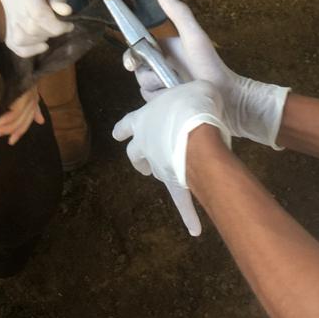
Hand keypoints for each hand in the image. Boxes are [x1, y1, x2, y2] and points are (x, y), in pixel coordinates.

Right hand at [0, 0, 73, 57]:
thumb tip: (64, 13)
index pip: (37, 13)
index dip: (56, 24)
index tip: (69, 25)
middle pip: (28, 27)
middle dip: (50, 31)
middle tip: (63, 26)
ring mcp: (6, 9)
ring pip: (17, 37)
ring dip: (38, 40)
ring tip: (51, 32)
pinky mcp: (7, 17)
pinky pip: (11, 41)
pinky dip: (26, 48)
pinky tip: (42, 45)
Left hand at [0, 9, 44, 144]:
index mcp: (15, 61)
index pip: (22, 95)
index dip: (11, 115)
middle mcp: (24, 68)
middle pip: (27, 104)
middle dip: (13, 123)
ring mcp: (23, 71)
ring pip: (31, 104)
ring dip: (21, 123)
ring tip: (5, 138)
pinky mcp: (19, 72)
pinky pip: (31, 97)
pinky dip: (30, 115)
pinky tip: (23, 129)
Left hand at [111, 79, 228, 235]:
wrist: (196, 129)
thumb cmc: (192, 103)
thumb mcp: (194, 88)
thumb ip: (191, 95)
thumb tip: (201, 97)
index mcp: (144, 118)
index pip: (127, 124)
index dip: (123, 129)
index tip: (117, 135)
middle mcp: (145, 143)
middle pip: (134, 154)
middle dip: (138, 158)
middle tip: (143, 162)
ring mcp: (158, 165)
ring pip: (153, 172)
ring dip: (158, 174)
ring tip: (168, 177)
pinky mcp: (174, 183)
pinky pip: (181, 201)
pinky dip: (187, 215)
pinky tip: (194, 229)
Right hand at [123, 0, 288, 147]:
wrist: (231, 101)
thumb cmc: (211, 66)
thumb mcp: (194, 37)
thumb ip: (178, 13)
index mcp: (166, 49)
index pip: (138, 50)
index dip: (131, 57)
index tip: (132, 64)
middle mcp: (164, 67)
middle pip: (140, 72)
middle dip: (149, 77)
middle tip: (165, 80)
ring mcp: (166, 87)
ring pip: (145, 89)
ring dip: (158, 93)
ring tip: (178, 93)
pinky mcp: (170, 106)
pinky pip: (154, 106)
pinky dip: (162, 106)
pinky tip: (176, 105)